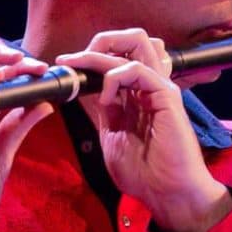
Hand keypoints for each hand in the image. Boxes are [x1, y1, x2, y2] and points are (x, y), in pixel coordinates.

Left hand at [57, 29, 231, 231]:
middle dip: (101, 41)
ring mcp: (159, 87)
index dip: (90, 56)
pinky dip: (114, 77)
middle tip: (76, 59)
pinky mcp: (166, 96)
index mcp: (139, 93)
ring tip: (84, 65)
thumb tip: (88, 90)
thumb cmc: (144, 173)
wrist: (166, 193)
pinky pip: (137, 69)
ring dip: (105, 49)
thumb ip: (105, 111)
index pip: (119, 57)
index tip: (65, 64)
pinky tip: (106, 99)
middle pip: (133, 38)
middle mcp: (151, 84)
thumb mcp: (112, 136)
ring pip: (139, 41)